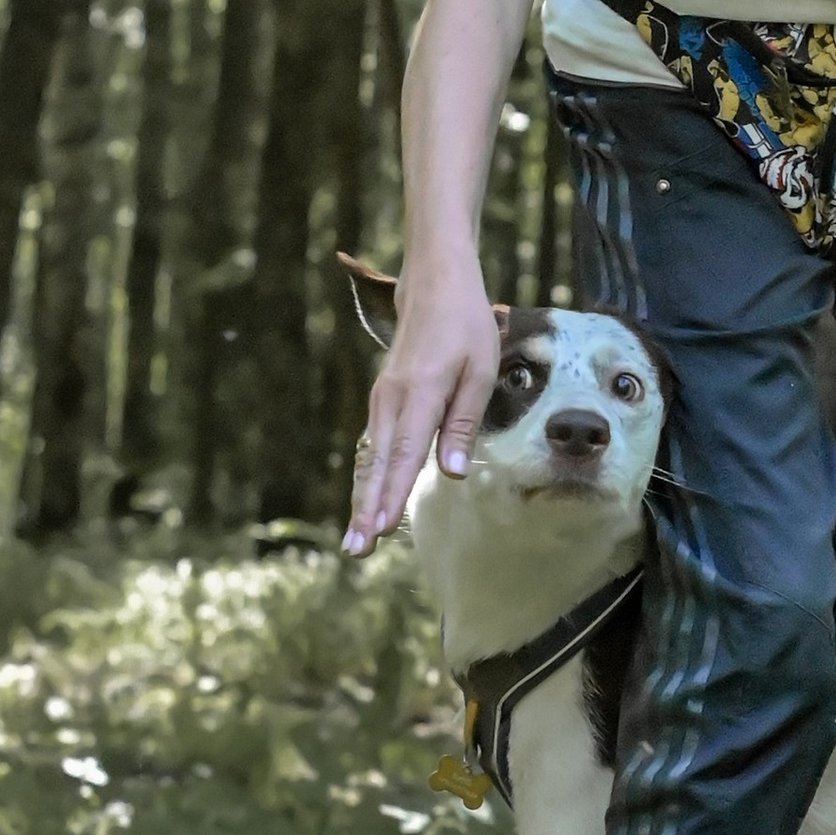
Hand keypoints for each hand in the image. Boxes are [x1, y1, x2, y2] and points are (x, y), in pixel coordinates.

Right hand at [344, 262, 502, 553]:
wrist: (434, 284)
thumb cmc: (466, 326)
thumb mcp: (480, 371)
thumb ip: (464, 423)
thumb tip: (453, 473)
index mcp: (420, 393)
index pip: (404, 454)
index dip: (392, 495)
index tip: (380, 530)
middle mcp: (393, 400)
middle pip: (377, 463)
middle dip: (366, 509)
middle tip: (356, 550)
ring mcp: (383, 399)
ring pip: (370, 457)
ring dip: (362, 499)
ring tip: (356, 539)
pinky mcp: (383, 400)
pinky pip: (374, 445)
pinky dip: (368, 476)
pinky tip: (366, 502)